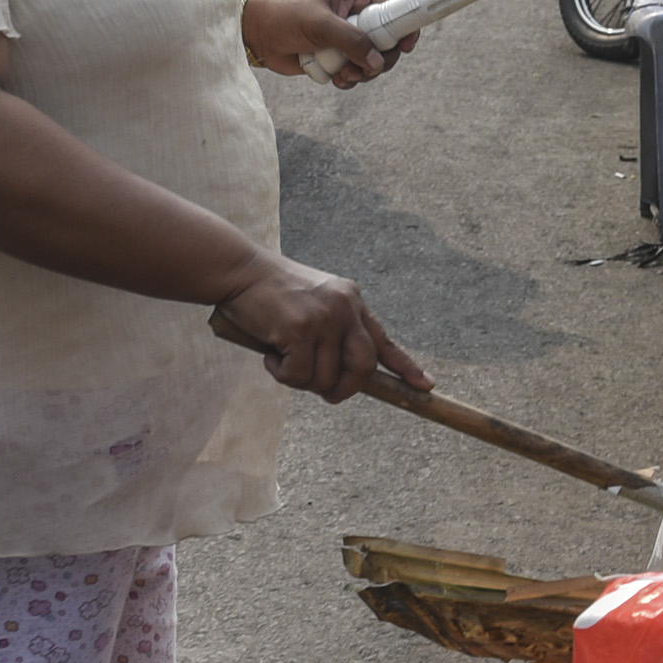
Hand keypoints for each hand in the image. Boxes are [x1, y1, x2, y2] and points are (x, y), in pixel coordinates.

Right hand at [213, 256, 425, 400]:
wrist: (238, 270)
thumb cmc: (269, 293)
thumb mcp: (312, 304)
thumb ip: (331, 332)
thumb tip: (338, 377)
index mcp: (352, 301)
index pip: (384, 340)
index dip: (405, 367)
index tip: (425, 387)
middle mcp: (345, 307)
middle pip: (364, 368)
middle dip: (344, 389)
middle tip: (323, 392)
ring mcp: (325, 317)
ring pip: (326, 378)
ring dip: (301, 381)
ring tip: (281, 360)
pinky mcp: (301, 328)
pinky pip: (299, 375)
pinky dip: (282, 374)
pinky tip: (269, 355)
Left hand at [242, 0, 415, 88]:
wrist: (255, 33)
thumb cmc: (284, 15)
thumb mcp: (321, 24)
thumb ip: (352, 41)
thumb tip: (377, 62)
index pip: (393, 8)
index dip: (404, 27)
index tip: (407, 46)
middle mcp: (354, 17)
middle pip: (387, 41)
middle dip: (379, 59)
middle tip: (368, 68)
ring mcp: (345, 38)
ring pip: (372, 61)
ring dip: (362, 73)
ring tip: (342, 72)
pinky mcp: (336, 57)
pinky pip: (355, 73)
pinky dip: (348, 79)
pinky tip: (334, 77)